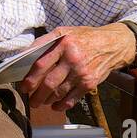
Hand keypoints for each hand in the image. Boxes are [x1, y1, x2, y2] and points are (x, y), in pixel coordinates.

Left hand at [17, 24, 136, 109]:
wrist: (112, 44)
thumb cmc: (84, 38)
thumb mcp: (64, 31)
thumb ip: (45, 41)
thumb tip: (25, 55)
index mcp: (63, 44)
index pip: (41, 64)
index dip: (30, 78)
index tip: (24, 86)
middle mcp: (73, 58)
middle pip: (49, 82)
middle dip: (36, 95)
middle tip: (31, 100)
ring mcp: (82, 72)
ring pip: (59, 92)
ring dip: (46, 100)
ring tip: (41, 102)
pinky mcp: (90, 83)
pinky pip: (72, 99)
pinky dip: (61, 105)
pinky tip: (55, 105)